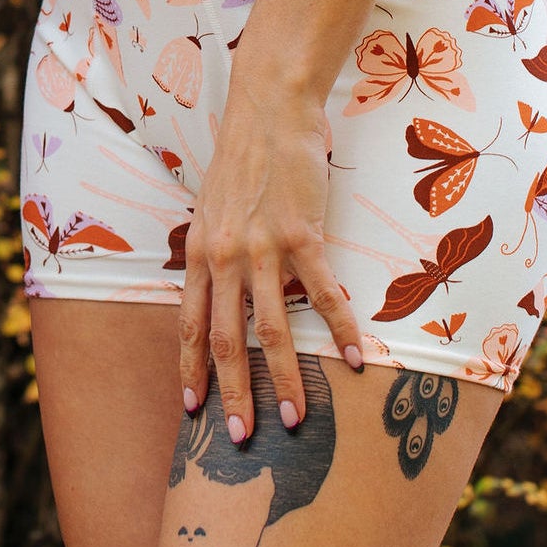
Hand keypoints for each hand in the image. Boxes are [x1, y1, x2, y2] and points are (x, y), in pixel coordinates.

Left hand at [177, 70, 363, 440]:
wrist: (268, 109)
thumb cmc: (243, 159)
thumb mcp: (210, 209)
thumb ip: (212, 252)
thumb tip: (216, 291)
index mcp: (199, 253)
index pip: (190, 325)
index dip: (190, 371)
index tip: (193, 412)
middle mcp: (224, 255)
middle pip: (227, 339)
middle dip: (233, 394)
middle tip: (244, 438)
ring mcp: (263, 246)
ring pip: (273, 329)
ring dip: (286, 380)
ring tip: (297, 420)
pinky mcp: (302, 233)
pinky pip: (324, 294)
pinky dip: (341, 330)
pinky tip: (356, 360)